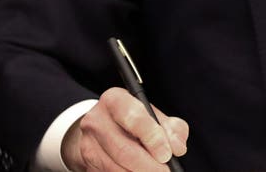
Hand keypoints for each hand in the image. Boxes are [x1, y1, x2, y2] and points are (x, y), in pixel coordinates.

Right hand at [62, 88, 187, 170]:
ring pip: (116, 167)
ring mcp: (89, 144)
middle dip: (149, 165)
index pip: (133, 117)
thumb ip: (171, 127)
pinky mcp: (88, 163)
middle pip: (124, 149)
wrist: (101, 129)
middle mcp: (97, 120)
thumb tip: (178, 147)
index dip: (152, 137)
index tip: (167, 154)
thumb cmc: (132, 120)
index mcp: (115, 100)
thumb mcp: (153, 115)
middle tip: (166, 171)